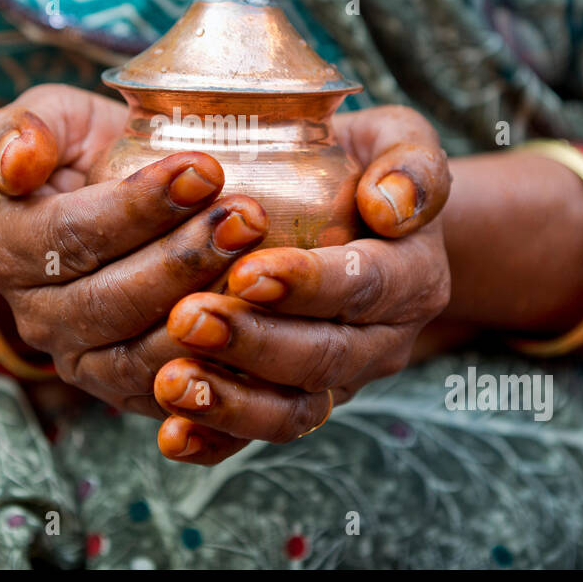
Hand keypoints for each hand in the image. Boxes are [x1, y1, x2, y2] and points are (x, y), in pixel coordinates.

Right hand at [0, 84, 269, 437]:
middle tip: (248, 216)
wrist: (110, 216)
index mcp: (12, 252)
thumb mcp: (52, 122)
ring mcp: (83, 365)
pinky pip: (173, 397)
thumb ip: (21, 129)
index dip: (138, 206)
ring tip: (264, 263)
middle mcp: (39, 320)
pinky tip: (265, 324)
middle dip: (184, 259)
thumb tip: (16, 165)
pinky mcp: (128, 395)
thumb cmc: (88, 158)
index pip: (71, 235)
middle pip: (110, 300)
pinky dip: (218, 367)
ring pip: (142, 355)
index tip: (205, 168)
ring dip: (208, 312)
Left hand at [153, 105, 452, 463]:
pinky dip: (216, 441)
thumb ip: (410, 162)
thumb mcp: (399, 141)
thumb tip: (390, 206)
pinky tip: (170, 433)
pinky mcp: (294, 403)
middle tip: (186, 318)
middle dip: (254, 343)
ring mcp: (337, 380)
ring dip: (230, 401)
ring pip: (293, 410)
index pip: (366, 286)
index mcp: (413, 276)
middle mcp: (381, 340)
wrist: (363, 217)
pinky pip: (258, 436)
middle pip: (324, 357)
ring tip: (169, 381)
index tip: (248, 272)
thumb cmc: (365, 166)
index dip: (309, 284)